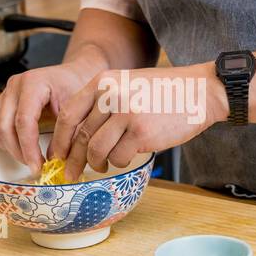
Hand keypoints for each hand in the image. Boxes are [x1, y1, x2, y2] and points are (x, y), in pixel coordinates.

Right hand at [0, 57, 101, 175]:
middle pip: (3, 126)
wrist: (74, 75)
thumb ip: (68, 133)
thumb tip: (55, 160)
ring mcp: (4, 91)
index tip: (38, 167)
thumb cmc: (78, 90)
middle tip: (35, 165)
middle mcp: (14, 85)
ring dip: (5, 145)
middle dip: (18, 152)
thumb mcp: (79, 110)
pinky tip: (8, 141)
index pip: (23, 121)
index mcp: (34, 83)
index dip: (29, 148)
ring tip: (25, 154)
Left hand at [50, 63, 228, 180]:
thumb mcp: (126, 85)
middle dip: (73, 159)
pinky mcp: (141, 133)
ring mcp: (126, 114)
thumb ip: (101, 105)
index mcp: (103, 82)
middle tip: (70, 173)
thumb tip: (76, 139)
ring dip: (98, 163)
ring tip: (103, 165)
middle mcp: (111, 96)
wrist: (198, 92)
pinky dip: (119, 162)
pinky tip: (126, 158)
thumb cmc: (162, 93)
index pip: (69, 114)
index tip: (57, 155)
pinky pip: (119, 157)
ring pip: (97, 150)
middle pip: (81, 136)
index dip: (60, 139)